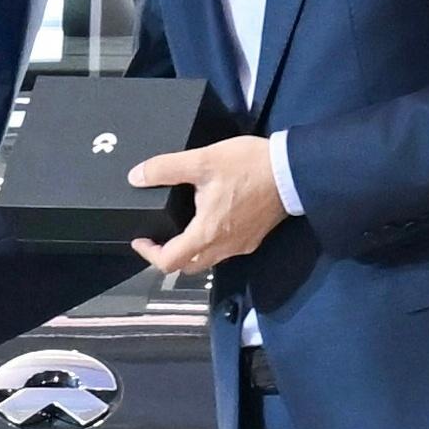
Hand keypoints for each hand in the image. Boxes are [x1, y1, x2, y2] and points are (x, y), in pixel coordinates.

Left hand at [128, 136, 284, 279]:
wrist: (292, 171)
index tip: (140, 240)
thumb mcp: (203, 160)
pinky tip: (212, 221)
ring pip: (207, 260)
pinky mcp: (254, 238)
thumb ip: (166, 169)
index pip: (168, 261)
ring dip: (191, 251)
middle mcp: (223, 247)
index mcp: (206, 233)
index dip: (148, 254)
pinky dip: (211, 243)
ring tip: (182, 228)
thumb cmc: (249, 167)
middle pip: (188, 267)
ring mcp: (241, 245)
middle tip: (158, 237)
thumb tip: (136, 176)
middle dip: (169, 255)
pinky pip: (226, 250)